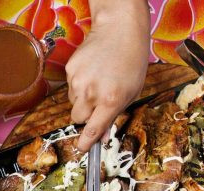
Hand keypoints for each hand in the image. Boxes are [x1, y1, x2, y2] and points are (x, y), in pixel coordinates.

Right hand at [66, 0, 149, 150]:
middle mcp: (92, 92)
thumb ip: (116, 113)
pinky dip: (79, 82)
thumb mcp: (132, 90)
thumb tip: (102, 136)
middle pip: (78, 118)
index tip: (81, 148)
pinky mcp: (70, 70)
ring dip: (83, 97)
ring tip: (98, 79)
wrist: (119, 29)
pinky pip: (70, 86)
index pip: (94, 128)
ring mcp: (78, 81)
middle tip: (97, 103)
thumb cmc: (131, 60)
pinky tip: (92, 70)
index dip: (86, 141)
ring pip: (74, 102)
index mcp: (111, 100)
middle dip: (86, 115)